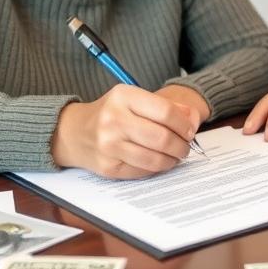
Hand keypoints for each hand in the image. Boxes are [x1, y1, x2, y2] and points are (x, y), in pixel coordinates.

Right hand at [52, 84, 201, 178]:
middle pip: (162, 138)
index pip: (165, 112)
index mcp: (123, 97)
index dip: (184, 124)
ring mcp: (109, 145)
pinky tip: (158, 161)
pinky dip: (156, 168)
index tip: (190, 130)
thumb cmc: (111, 113)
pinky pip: (143, 172)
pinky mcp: (108, 167)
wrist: (74, 132)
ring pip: (154, 159)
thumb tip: (193, 119)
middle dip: (181, 145)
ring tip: (175, 155)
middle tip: (185, 147)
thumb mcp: (134, 99)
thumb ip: (166, 106)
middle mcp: (113, 120)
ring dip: (172, 160)